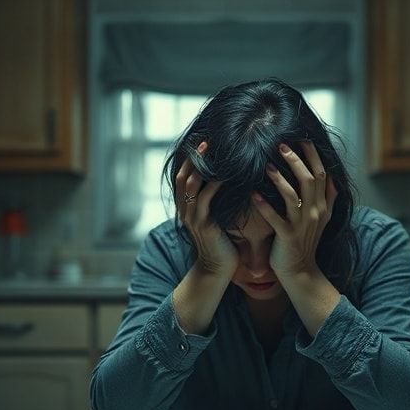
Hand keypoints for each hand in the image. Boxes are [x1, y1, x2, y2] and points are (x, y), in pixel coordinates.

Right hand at [176, 141, 237, 278]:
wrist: (216, 269)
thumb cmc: (221, 242)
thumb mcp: (215, 217)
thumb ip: (215, 200)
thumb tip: (227, 179)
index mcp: (186, 206)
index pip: (182, 176)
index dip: (190, 159)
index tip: (202, 142)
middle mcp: (185, 210)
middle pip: (182, 175)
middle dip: (194, 157)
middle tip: (207, 139)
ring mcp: (192, 217)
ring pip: (191, 184)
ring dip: (202, 166)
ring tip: (214, 150)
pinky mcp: (203, 225)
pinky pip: (205, 199)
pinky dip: (214, 184)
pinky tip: (225, 174)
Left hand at [250, 141, 336, 279]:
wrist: (301, 272)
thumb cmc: (305, 243)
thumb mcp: (322, 219)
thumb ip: (328, 198)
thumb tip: (332, 177)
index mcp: (324, 206)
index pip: (322, 174)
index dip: (313, 155)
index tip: (302, 138)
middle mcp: (316, 213)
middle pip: (310, 179)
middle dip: (296, 159)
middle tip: (281, 144)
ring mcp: (302, 225)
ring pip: (293, 195)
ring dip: (279, 178)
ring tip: (266, 166)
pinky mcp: (287, 236)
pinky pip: (274, 218)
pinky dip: (264, 205)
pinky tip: (253, 194)